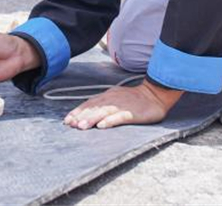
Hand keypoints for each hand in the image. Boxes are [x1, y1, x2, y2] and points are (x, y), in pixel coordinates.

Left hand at [64, 80, 182, 129]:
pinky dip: (110, 121)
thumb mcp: (116, 98)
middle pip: (93, 108)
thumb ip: (103, 105)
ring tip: (81, 126)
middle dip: (80, 116)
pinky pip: (119, 117)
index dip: (77, 111)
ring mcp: (122, 105)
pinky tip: (102, 126)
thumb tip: (87, 114)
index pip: (89, 103)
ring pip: (103, 112)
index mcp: (107, 96)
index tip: (67, 120)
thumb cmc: (134, 99)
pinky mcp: (132, 113)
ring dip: (91, 119)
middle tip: (70, 124)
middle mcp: (112, 99)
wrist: (155, 95)